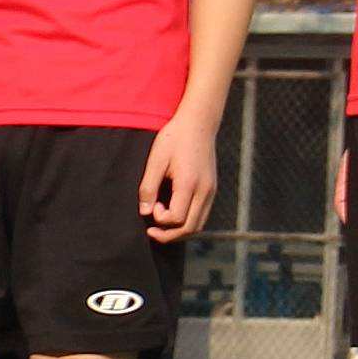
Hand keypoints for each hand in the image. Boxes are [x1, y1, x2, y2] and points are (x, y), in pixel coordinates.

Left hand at [138, 109, 219, 242]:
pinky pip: (202, 215)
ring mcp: (211, 191)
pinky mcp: (212, 189)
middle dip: (169, 235)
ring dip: (179, 231)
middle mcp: (205, 191)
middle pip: (190, 228)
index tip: (152, 205)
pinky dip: (188, 222)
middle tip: (152, 231)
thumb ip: (148, 187)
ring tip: (162, 225)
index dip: (161, 219)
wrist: (199, 123)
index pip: (177, 218)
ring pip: (198, 225)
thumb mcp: (156, 160)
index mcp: (190, 184)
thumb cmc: (175, 138)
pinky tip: (174, 214)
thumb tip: (145, 212)